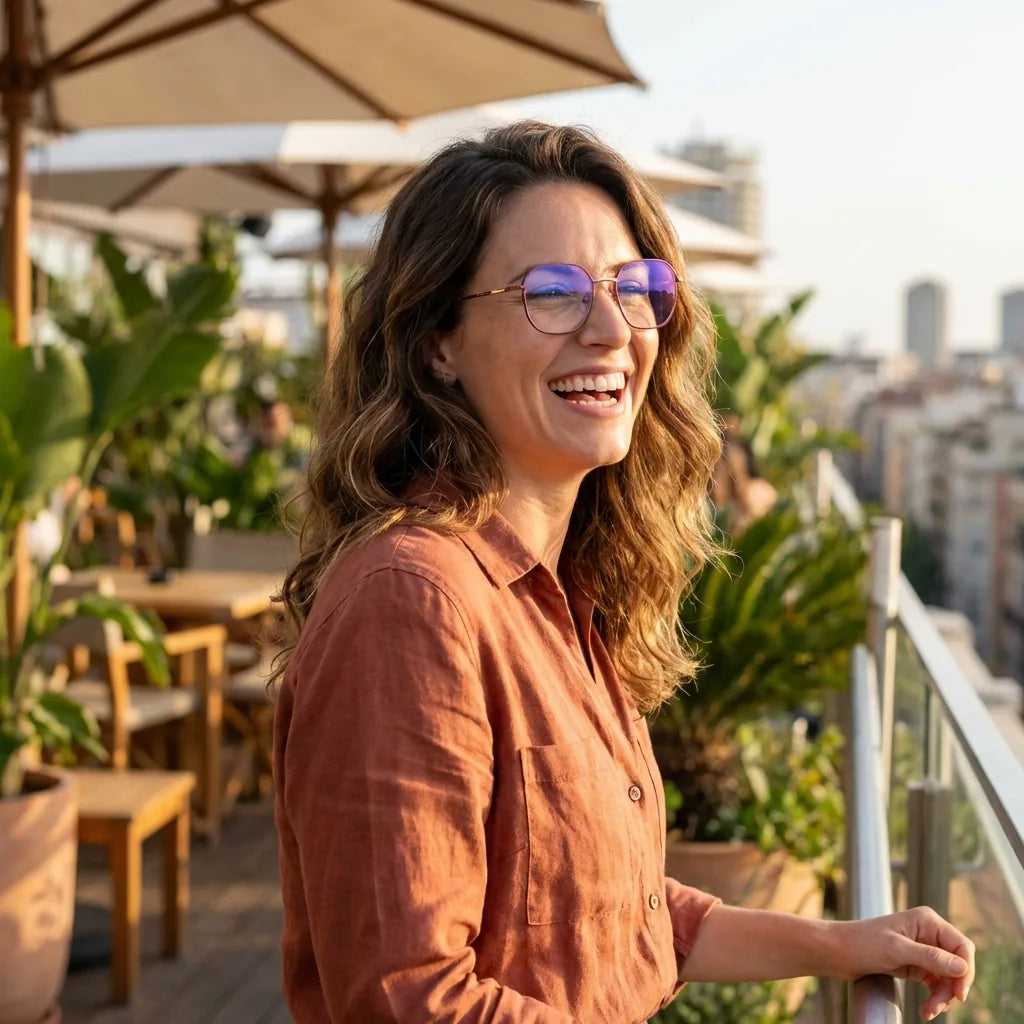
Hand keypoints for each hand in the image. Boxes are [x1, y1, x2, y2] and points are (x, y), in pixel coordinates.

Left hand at [836, 907, 974, 1020]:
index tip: (960, 994)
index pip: (961, 946)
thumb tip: (962, 967)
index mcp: (926, 921)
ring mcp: (921, 949)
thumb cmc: (862, 943)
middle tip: (940, 1006)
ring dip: (942, 996)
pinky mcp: (914, 964)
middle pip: (957, 964)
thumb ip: (930, 957)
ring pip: (947, 977)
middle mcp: (927, 933)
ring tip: (929, 1011)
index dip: (966, 970)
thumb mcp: (897, 950)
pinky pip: (934, 983)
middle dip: (952, 987)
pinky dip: (934, 997)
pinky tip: (927, 1010)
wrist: (836, 952)